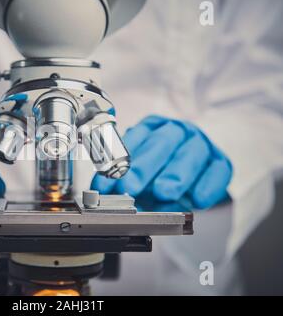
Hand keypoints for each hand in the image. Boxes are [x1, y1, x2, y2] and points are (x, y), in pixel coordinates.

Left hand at [91, 115, 232, 208]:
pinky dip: (207, 186)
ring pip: (191, 153)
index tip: (108, 182)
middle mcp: (175, 131)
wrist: (190, 182)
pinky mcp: (220, 162)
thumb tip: (113, 197)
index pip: (133, 140)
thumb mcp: (139, 178)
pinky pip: (217, 171)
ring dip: (175, 174)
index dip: (118, 162)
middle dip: (144, 166)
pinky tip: (196, 200)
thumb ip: (127, 184)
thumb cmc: (158, 176)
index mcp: (150, 129)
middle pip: (161, 143)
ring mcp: (200, 144)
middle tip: (131, 186)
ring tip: (163, 192)